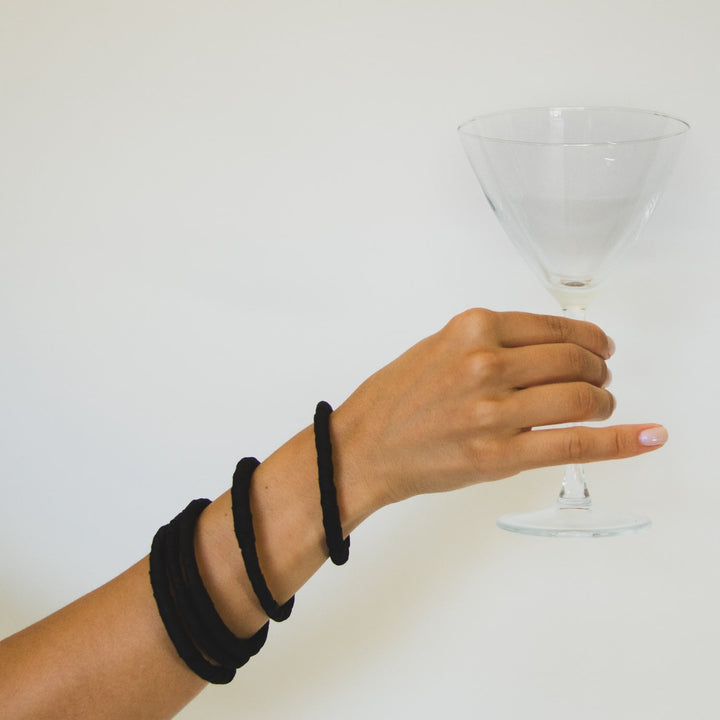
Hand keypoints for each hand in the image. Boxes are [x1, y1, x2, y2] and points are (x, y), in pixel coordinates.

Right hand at [332, 308, 665, 506]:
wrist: (361, 447)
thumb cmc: (395, 399)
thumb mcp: (439, 347)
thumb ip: (493, 343)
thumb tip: (551, 350)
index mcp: (472, 328)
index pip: (557, 327)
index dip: (591, 339)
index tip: (602, 348)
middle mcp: (485, 362)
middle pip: (577, 361)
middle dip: (600, 372)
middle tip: (600, 381)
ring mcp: (493, 410)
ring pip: (583, 399)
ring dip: (604, 403)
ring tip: (599, 408)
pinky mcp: (499, 455)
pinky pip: (576, 444)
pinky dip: (620, 442)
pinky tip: (647, 436)